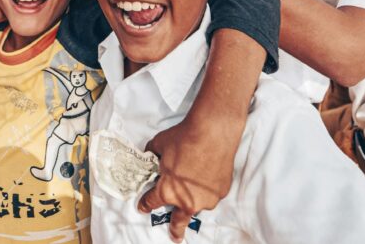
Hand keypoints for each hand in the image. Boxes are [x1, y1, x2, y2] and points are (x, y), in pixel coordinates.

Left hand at [138, 118, 236, 243]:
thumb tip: (151, 154)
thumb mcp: (159, 145)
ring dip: (193, 199)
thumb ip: (153, 155)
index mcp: (167, 192)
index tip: (143, 207)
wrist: (212, 132)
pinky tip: (207, 173)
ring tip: (193, 185)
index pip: (151, 202)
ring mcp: (206, 199)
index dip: (145, 204)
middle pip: (179, 221)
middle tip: (174, 236)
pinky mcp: (221, 191)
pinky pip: (211, 192)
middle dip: (175, 229)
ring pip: (197, 204)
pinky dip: (207, 186)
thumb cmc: (183, 139)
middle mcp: (187, 201)